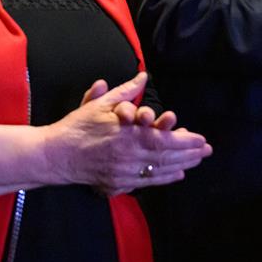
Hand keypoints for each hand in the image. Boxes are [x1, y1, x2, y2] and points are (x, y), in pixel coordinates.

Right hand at [49, 72, 211, 195]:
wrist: (55, 155)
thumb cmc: (77, 127)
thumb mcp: (99, 104)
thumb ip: (125, 92)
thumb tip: (142, 77)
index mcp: (126, 134)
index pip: (163, 138)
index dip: (184, 140)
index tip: (200, 138)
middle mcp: (128, 155)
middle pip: (166, 155)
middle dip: (189, 153)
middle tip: (206, 150)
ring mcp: (124, 172)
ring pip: (159, 170)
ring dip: (181, 165)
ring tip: (197, 160)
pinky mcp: (118, 183)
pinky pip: (147, 182)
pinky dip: (164, 178)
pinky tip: (177, 174)